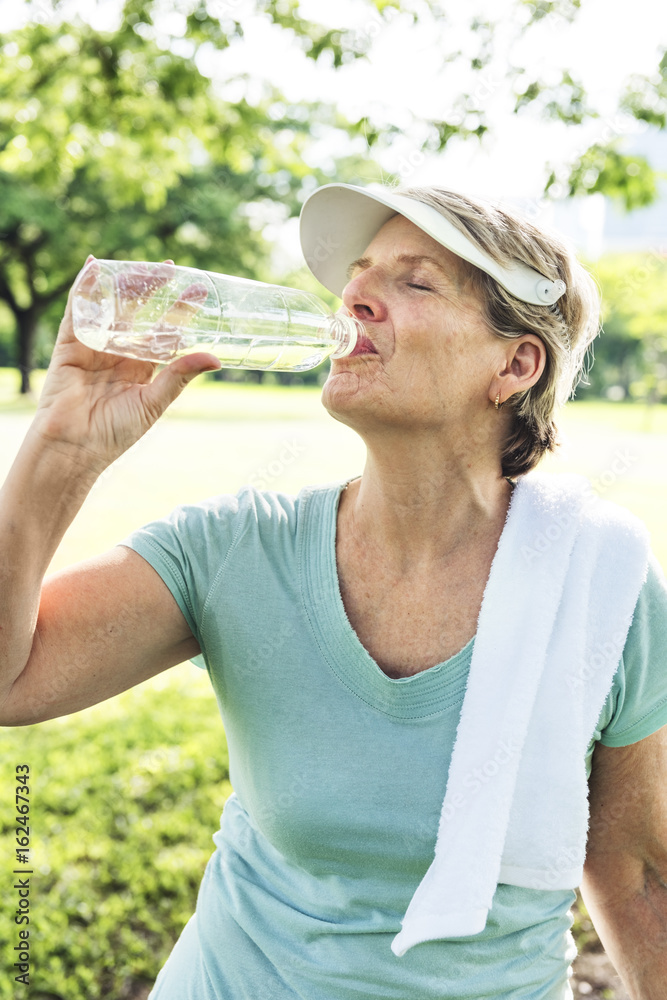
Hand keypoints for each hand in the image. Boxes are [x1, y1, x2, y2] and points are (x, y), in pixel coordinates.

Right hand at [33, 256, 221, 469]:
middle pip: (138, 313)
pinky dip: (84, 289)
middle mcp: (119, 354)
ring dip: (124, 284)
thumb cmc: (115, 433)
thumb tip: (215, 357)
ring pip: (111, 308)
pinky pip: (77, 311)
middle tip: (168, 267)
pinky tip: (95, 267)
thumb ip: (179, 376)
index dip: (180, 310)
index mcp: (142, 368)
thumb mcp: (153, 402)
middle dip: (152, 289)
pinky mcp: (69, 346)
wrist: (74, 447)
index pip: (165, 331)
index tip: (198, 290)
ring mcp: (94, 347)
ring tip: (141, 265)